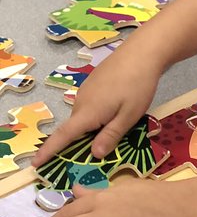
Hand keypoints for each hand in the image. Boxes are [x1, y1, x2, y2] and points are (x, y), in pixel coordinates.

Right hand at [32, 37, 162, 168]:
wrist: (141, 53)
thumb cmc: (138, 86)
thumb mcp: (129, 116)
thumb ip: (111, 135)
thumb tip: (94, 154)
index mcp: (87, 113)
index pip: (63, 136)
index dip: (48, 151)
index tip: (35, 163)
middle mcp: (81, 102)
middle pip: (76, 128)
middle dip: (81, 142)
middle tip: (97, 154)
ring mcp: (86, 91)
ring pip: (85, 117)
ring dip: (93, 128)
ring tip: (114, 131)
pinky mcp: (93, 84)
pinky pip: (90, 106)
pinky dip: (97, 116)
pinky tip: (116, 112)